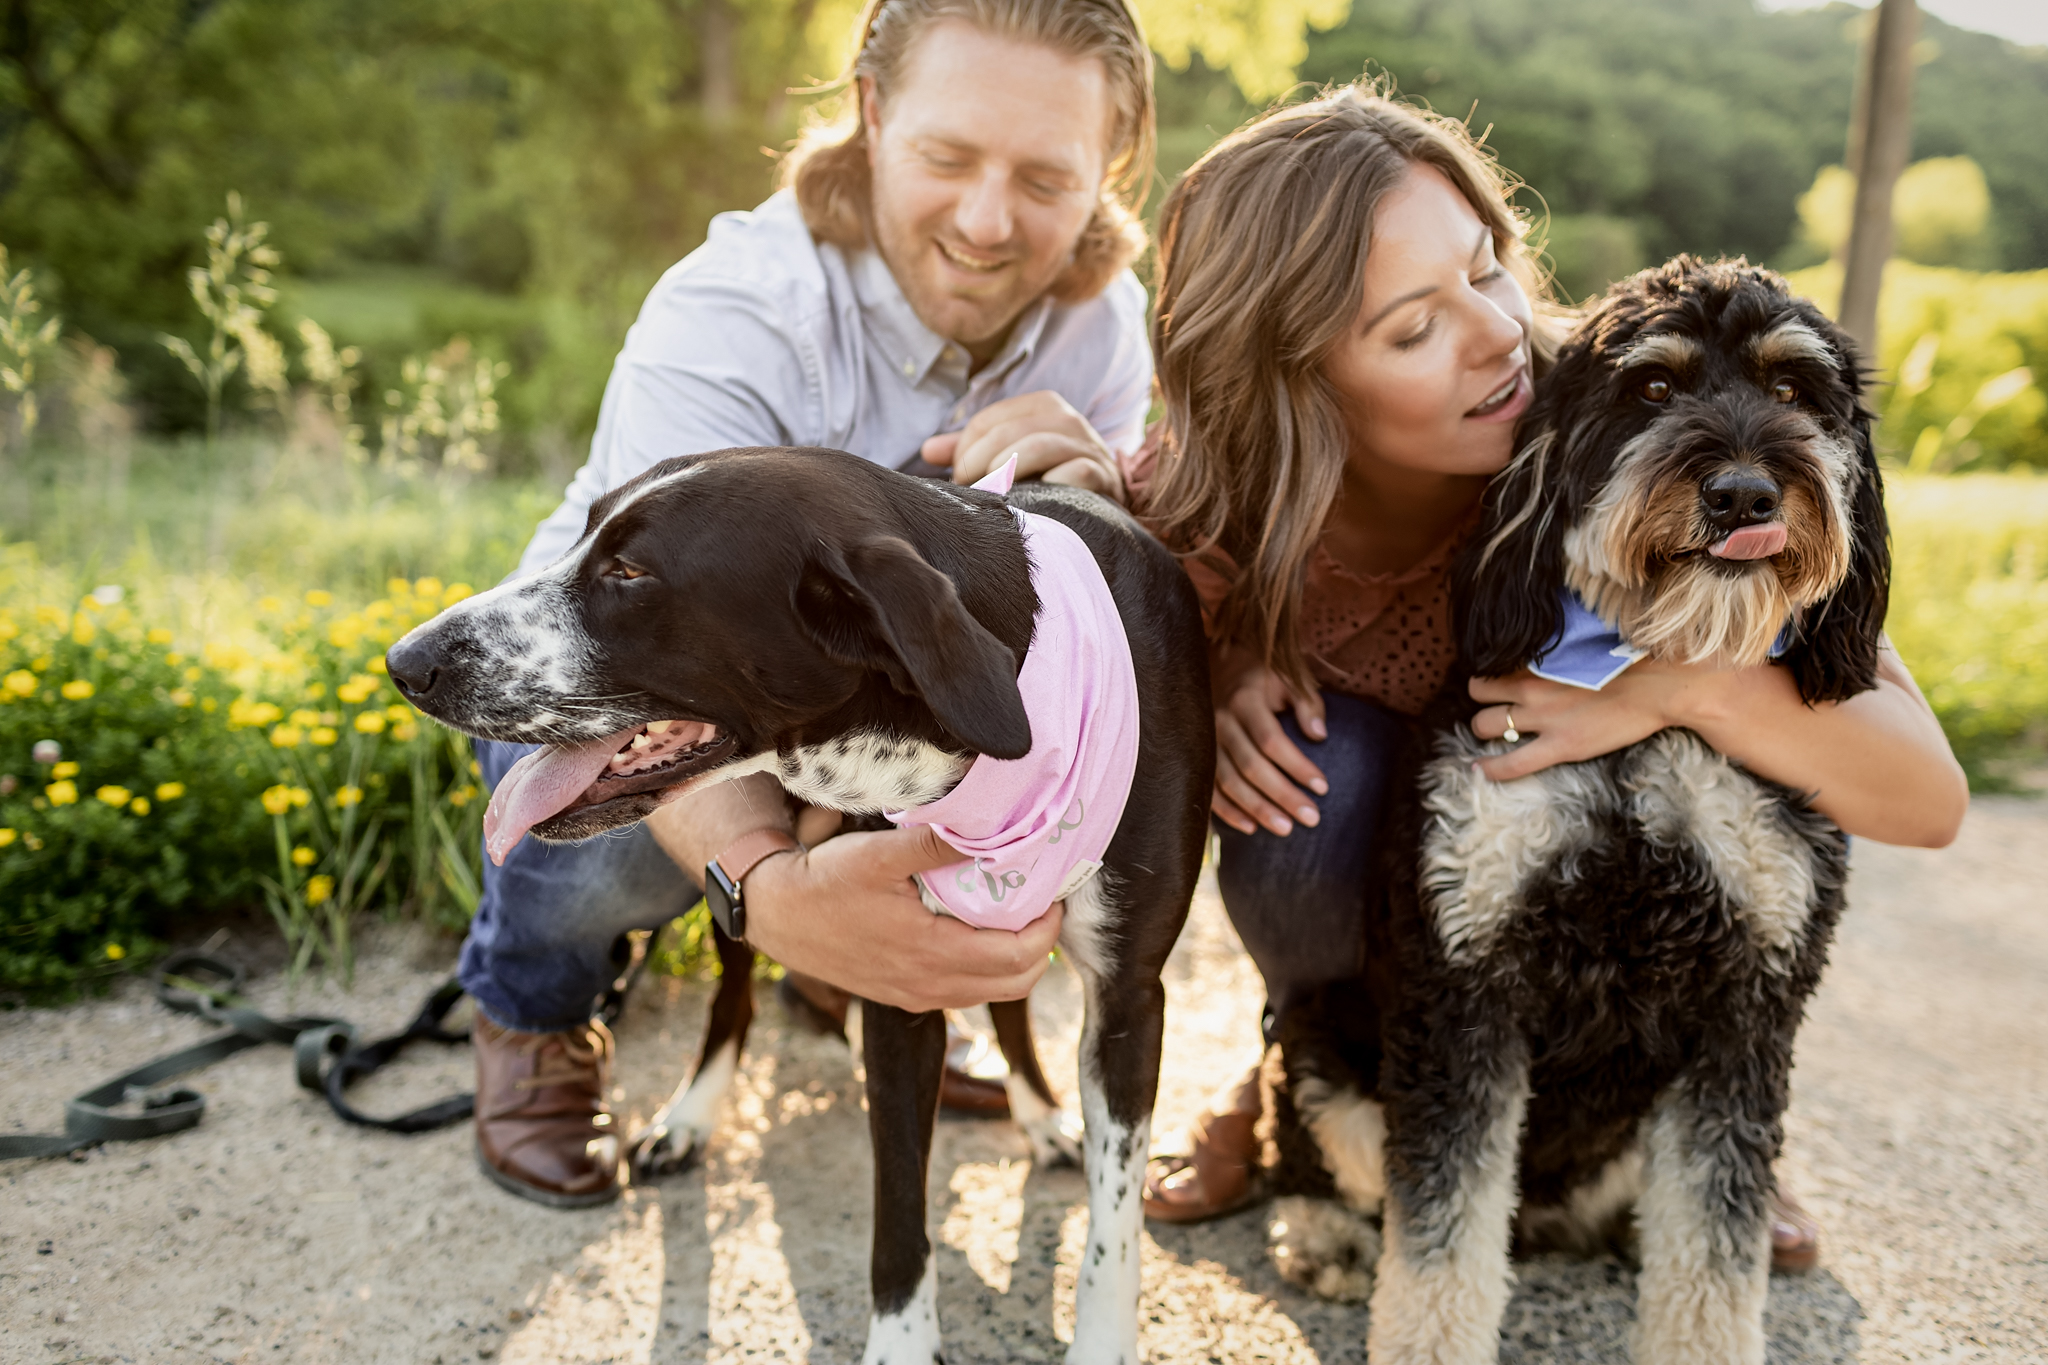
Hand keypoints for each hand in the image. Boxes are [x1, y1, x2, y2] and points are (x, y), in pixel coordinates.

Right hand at [744, 823, 1063, 1012]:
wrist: (774, 913)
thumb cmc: (824, 881)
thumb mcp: (879, 853)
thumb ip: (936, 843)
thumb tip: (989, 829)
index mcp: (931, 953)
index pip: (1019, 957)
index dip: (1048, 928)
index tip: (1053, 894)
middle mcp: (929, 984)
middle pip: (1016, 983)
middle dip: (1040, 946)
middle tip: (1042, 903)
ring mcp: (916, 994)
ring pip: (990, 991)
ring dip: (1014, 960)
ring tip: (1013, 915)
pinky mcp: (902, 993)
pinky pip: (963, 991)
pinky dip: (985, 968)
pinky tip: (975, 931)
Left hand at [920, 390, 1123, 500]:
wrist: (1104, 506)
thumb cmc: (1048, 478)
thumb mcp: (1011, 457)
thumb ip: (971, 451)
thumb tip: (928, 451)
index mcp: (1043, 406)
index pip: (990, 420)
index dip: (965, 450)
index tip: (959, 480)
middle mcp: (1068, 420)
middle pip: (1010, 432)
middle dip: (979, 463)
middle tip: (969, 492)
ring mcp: (1089, 447)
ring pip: (1039, 447)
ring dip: (1008, 473)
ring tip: (995, 495)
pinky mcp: (1105, 477)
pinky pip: (1078, 473)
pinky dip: (1053, 485)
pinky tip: (1038, 500)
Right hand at [1211, 644, 1328, 836]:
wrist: (1217, 665)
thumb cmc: (1263, 676)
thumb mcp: (1288, 678)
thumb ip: (1306, 704)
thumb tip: (1320, 736)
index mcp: (1245, 700)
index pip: (1272, 740)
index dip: (1297, 765)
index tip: (1323, 787)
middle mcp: (1221, 721)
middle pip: (1252, 766)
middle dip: (1283, 795)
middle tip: (1311, 819)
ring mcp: (1204, 741)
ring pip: (1229, 782)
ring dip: (1257, 808)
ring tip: (1285, 829)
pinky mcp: (1196, 756)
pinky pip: (1208, 788)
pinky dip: (1227, 811)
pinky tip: (1250, 827)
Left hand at [1466, 662, 1718, 780]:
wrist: (1659, 685)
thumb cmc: (1632, 661)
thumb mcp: (1585, 644)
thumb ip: (1558, 649)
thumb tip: (1549, 649)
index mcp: (1541, 659)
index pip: (1493, 662)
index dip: (1490, 671)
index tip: (1495, 678)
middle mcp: (1532, 686)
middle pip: (1479, 691)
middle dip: (1482, 699)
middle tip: (1494, 705)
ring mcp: (1543, 718)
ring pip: (1484, 724)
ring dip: (1483, 729)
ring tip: (1491, 734)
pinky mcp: (1559, 746)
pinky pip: (1511, 763)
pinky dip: (1490, 769)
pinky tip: (1480, 771)